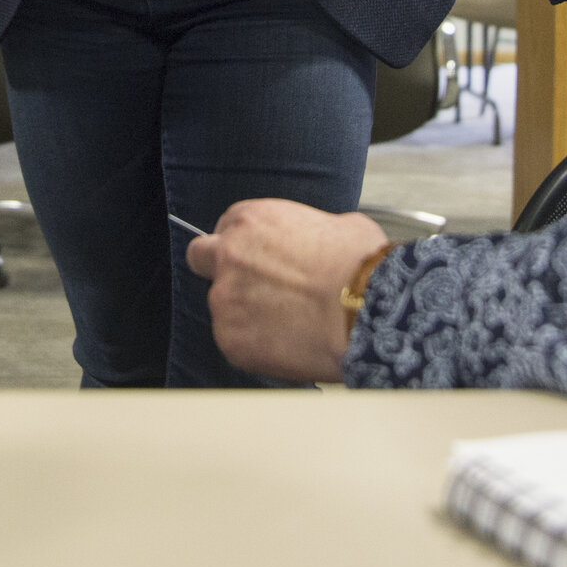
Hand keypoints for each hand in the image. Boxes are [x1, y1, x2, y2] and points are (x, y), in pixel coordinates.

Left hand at [185, 201, 389, 382]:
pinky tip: (289, 344)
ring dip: (247, 314)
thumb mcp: (339, 224)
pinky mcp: (231, 340)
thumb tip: (322, 239)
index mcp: (250, 220)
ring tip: (290, 324)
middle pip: (201, 259)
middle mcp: (228, 256)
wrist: (365, 308)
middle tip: (254, 288)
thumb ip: (309, 230)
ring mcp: (226, 300)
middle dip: (220, 271)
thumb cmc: (359, 264)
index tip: (262, 261)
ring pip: (223, 307)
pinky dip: (257, 346)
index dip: (245, 246)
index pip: (226, 229)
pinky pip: (236, 343)